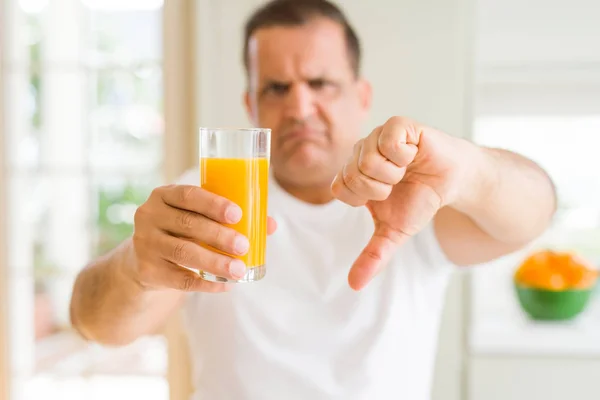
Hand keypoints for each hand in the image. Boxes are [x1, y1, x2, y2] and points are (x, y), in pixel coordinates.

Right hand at [131, 185, 276, 291]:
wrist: (146, 261)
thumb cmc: (183, 232)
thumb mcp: (199, 218)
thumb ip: (229, 218)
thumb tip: (270, 225)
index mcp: (165, 196)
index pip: (188, 195)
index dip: (213, 204)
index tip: (237, 214)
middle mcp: (149, 216)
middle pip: (188, 225)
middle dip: (220, 236)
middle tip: (244, 246)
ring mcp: (145, 244)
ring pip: (184, 252)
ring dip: (214, 262)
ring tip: (238, 270)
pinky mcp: (147, 270)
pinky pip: (179, 279)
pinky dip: (205, 284)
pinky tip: (225, 286)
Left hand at [331, 116, 471, 289]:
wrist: (454, 182)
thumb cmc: (421, 200)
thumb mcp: (395, 232)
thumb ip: (373, 256)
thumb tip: (354, 285)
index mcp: (354, 174)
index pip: (340, 189)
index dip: (365, 198)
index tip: (385, 196)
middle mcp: (361, 152)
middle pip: (352, 175)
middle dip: (381, 188)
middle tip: (399, 182)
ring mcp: (378, 136)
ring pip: (368, 159)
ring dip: (394, 173)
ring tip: (407, 169)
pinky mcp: (399, 125)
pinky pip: (388, 140)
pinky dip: (404, 155)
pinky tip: (413, 154)